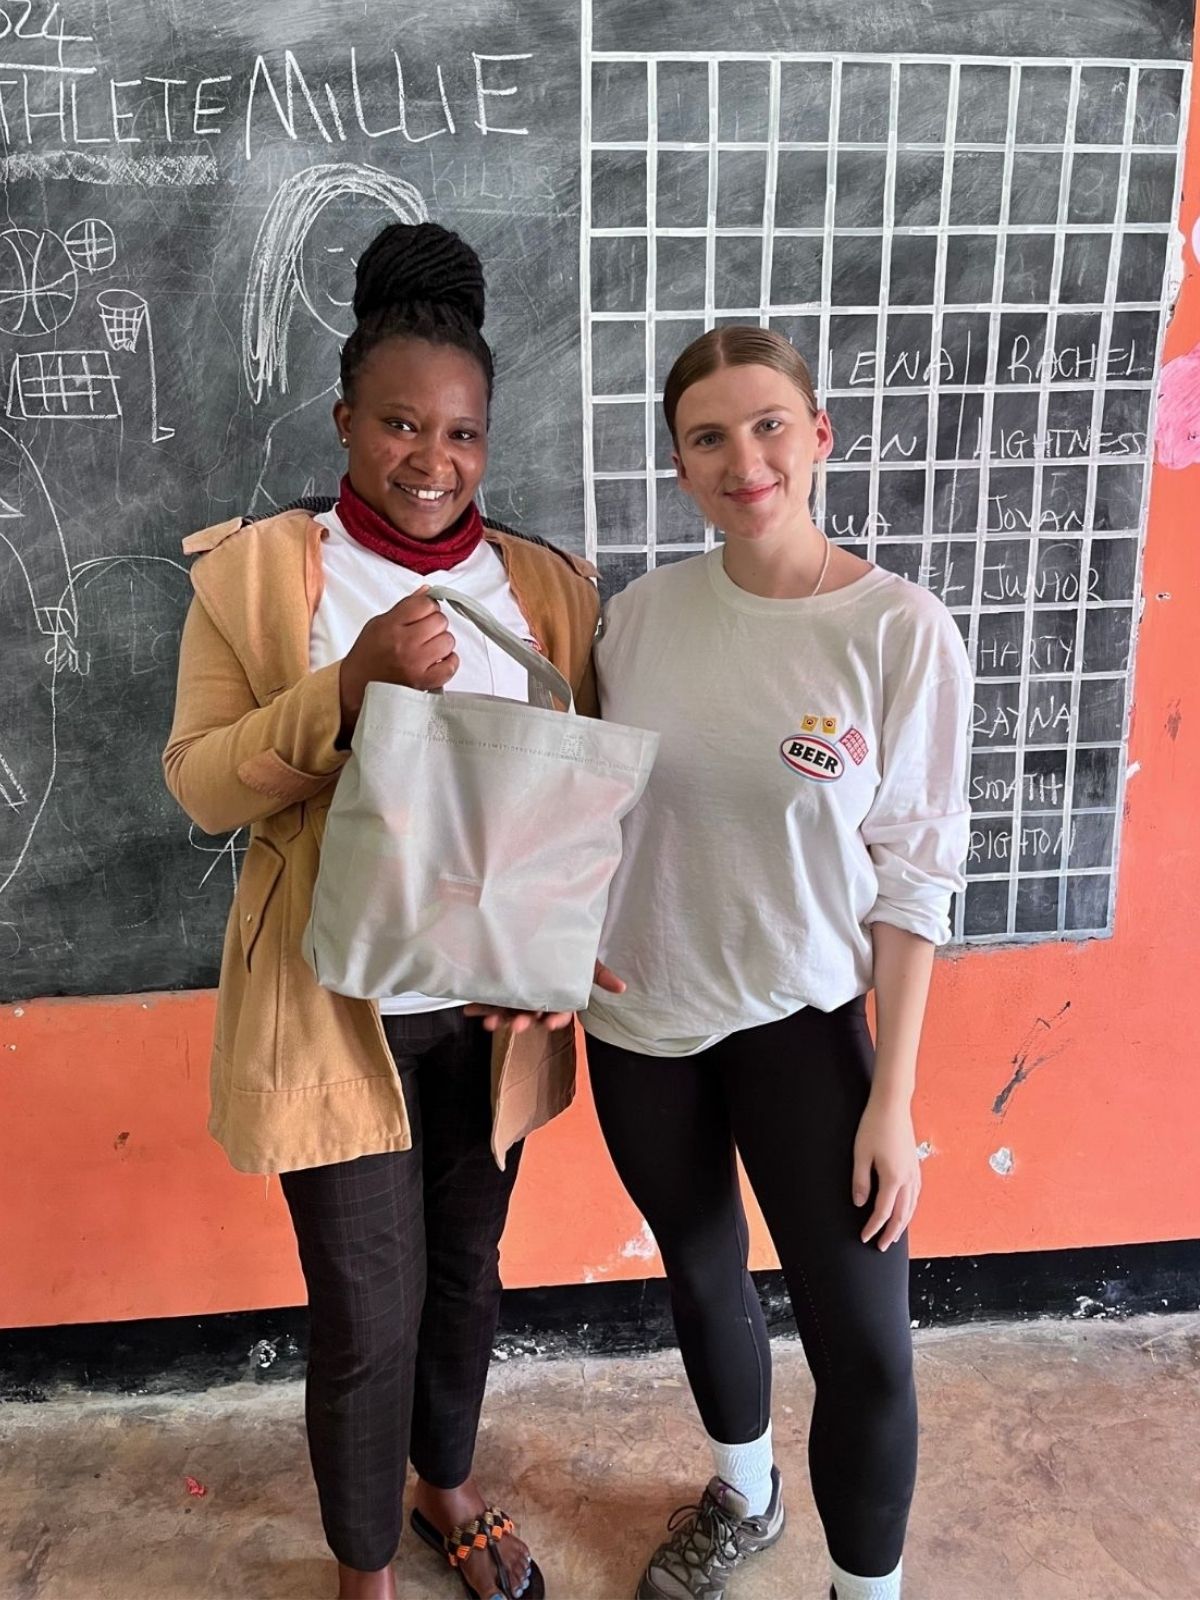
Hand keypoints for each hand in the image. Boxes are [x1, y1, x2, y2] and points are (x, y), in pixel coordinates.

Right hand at [339, 587, 457, 737]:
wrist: (356, 686)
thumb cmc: (368, 655)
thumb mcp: (378, 624)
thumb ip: (405, 607)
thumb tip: (427, 591)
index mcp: (391, 625)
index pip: (425, 604)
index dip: (427, 607)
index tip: (423, 614)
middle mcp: (404, 643)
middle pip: (440, 621)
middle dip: (435, 625)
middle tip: (425, 633)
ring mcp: (415, 663)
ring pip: (448, 641)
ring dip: (442, 643)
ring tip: (428, 649)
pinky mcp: (424, 682)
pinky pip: (451, 666)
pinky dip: (449, 662)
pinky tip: (438, 661)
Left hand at [464, 962, 625, 1034]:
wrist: (540, 932)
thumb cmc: (568, 952)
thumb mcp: (586, 961)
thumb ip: (600, 974)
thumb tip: (622, 987)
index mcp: (558, 999)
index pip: (559, 1014)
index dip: (555, 1019)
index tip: (551, 1022)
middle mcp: (537, 1001)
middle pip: (531, 1016)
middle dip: (524, 1021)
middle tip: (518, 1024)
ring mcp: (517, 997)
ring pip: (508, 1012)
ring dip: (498, 1019)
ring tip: (489, 1023)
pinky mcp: (500, 991)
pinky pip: (489, 1002)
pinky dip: (479, 1007)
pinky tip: (469, 1010)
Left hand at [852, 1095, 920, 1250]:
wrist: (892, 1104)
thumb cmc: (874, 1125)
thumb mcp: (860, 1154)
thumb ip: (860, 1181)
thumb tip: (859, 1203)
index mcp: (893, 1178)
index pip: (882, 1212)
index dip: (872, 1227)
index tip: (864, 1238)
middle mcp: (907, 1178)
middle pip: (901, 1214)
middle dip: (891, 1233)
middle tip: (882, 1246)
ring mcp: (914, 1171)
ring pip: (911, 1206)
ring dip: (902, 1223)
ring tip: (894, 1234)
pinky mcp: (915, 1164)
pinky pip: (916, 1193)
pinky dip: (911, 1207)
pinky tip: (906, 1208)